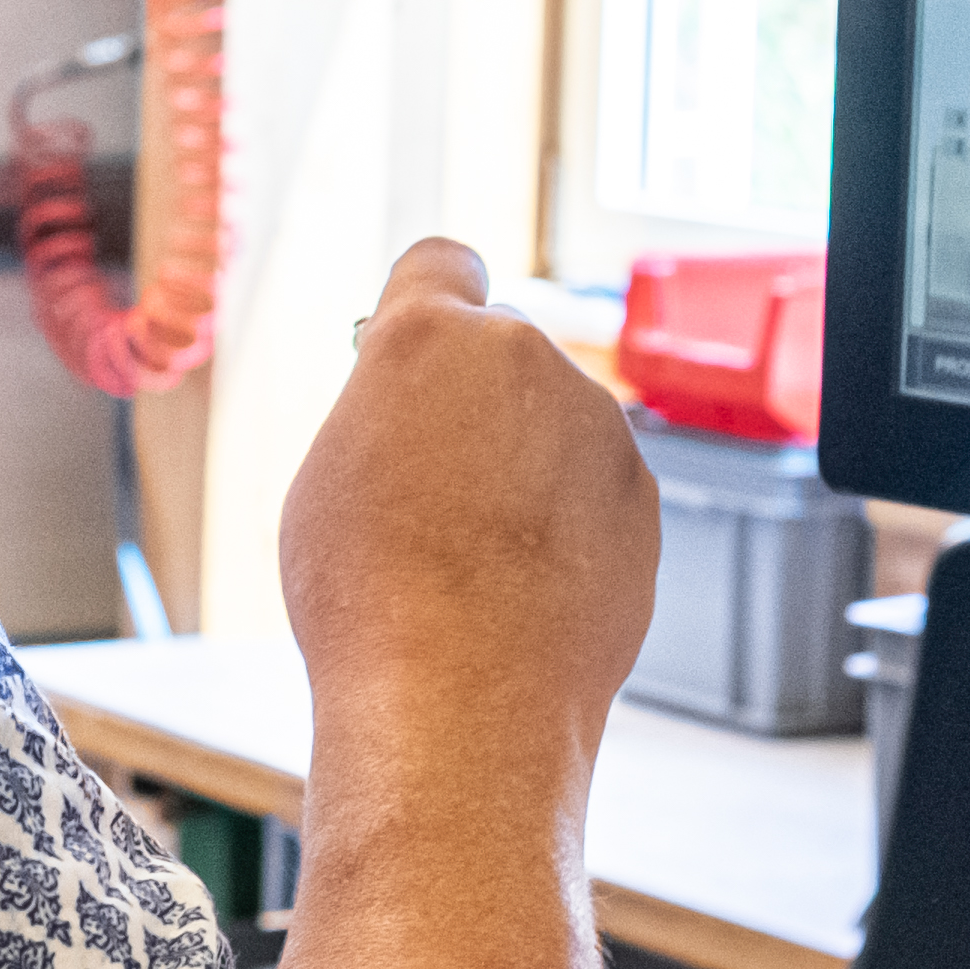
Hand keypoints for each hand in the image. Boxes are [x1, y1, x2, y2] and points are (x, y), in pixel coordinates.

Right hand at [278, 241, 658, 780]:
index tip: (424, 345)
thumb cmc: (368, 599)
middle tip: (429, 490)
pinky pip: (592, 488)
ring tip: (475, 561)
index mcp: (430, 335)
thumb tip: (423, 411)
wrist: (460, 705)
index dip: (429, 301)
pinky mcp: (641, 496)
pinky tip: (525, 590)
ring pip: (551, 424)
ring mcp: (597, 426)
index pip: (442, 263)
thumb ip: (385, 412)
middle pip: (500, 354)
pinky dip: (568, 523)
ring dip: (523, 466)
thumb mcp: (328, 477)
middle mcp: (526, 357)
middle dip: (473, 402)